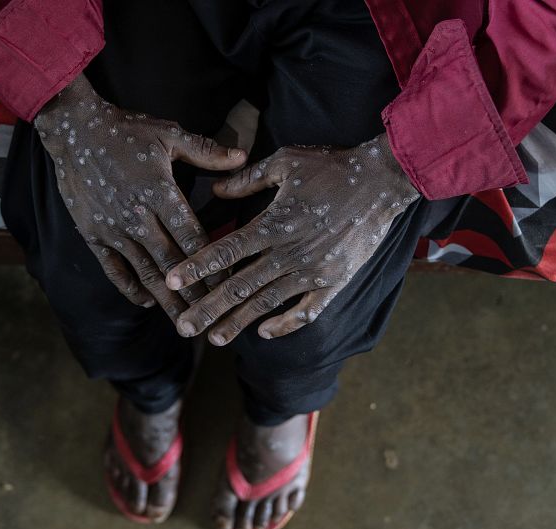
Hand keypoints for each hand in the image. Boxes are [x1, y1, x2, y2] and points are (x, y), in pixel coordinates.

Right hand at [34, 74, 246, 321]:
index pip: (193, 238)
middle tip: (211, 317)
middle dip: (193, 293)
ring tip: (183, 321)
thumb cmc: (126, 131)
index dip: (213, 263)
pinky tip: (146, 302)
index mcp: (160, 194)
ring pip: (145, 273)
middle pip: (172, 264)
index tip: (230, 284)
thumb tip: (242, 158)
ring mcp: (114, 229)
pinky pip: (114, 269)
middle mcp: (138, 218)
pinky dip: (130, 288)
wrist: (74, 131)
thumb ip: (206, 151)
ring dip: (166, 300)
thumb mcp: (169, 135)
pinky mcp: (93, 235)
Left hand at [164, 134, 419, 343]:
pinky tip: (263, 333)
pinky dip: (285, 324)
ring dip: (238, 322)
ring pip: (267, 302)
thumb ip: (248, 179)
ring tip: (214, 338)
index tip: (172, 282)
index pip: (226, 250)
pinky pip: (306, 311)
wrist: (383, 181)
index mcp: (274, 223)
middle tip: (182, 327)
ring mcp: (312, 271)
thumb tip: (215, 191)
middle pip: (240, 286)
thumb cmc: (332, 167)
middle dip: (208, 308)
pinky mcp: (334, 282)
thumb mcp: (286, 162)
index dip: (197, 267)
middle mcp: (289, 253)